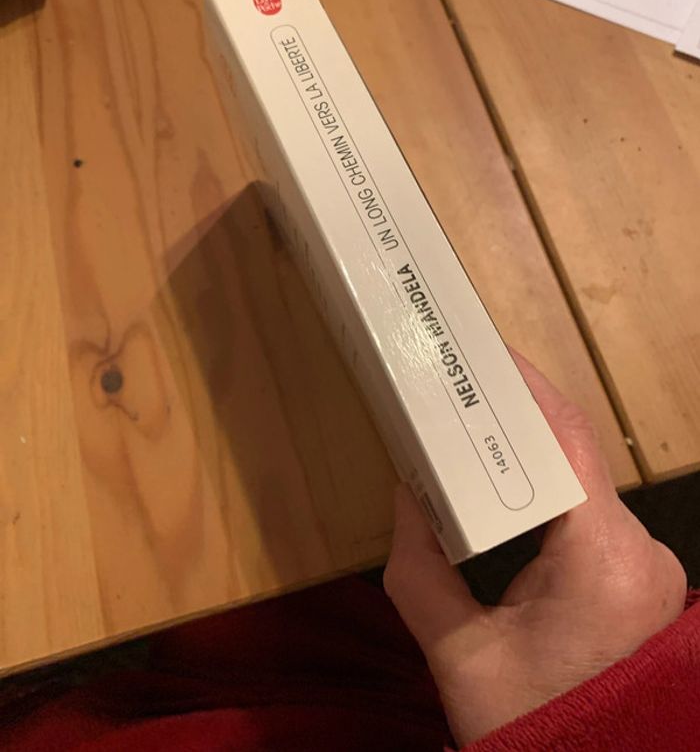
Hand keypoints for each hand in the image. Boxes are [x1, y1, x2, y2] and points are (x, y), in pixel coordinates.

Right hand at [384, 352, 686, 745]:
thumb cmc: (530, 728)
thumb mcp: (456, 655)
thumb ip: (418, 568)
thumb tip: (408, 492)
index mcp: (602, 560)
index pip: (567, 443)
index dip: (526, 389)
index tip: (484, 355)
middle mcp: (640, 551)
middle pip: (576, 456)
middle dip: (520, 414)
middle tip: (466, 383)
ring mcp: (647, 564)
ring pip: (583, 482)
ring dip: (532, 452)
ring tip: (477, 422)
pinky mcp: (638, 577)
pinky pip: (589, 511)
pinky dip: (547, 489)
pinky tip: (506, 478)